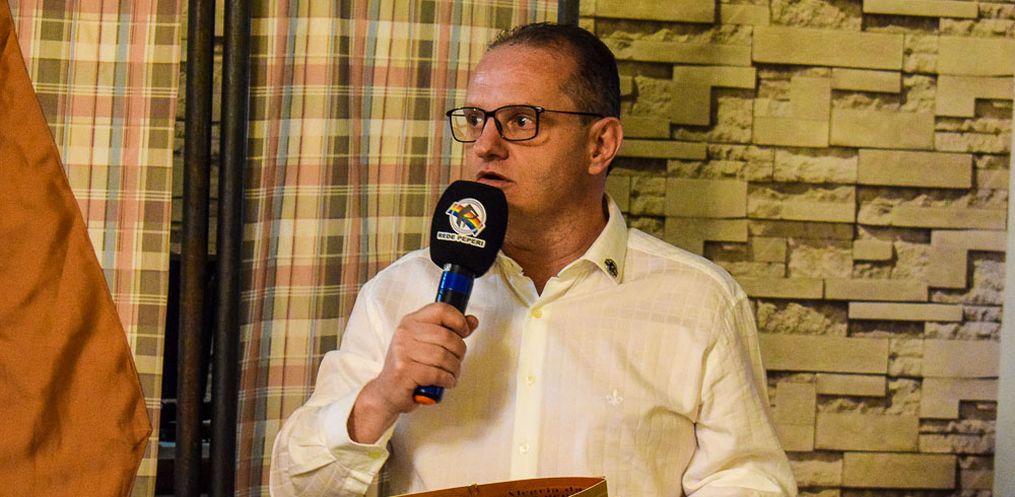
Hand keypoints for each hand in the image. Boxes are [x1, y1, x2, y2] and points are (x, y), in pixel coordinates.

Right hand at [348, 303, 478, 442]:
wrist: (387, 392)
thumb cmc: (410, 367)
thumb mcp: (427, 344)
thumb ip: (450, 331)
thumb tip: (472, 320)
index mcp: (411, 321)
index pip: (441, 309)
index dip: (458, 320)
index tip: (464, 332)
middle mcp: (405, 333)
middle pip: (447, 336)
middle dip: (459, 352)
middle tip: (457, 361)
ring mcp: (402, 352)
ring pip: (444, 356)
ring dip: (454, 369)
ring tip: (451, 374)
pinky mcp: (404, 371)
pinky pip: (437, 373)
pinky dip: (447, 380)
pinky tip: (445, 382)